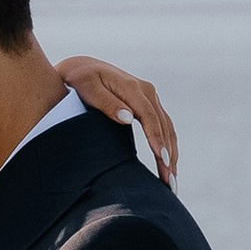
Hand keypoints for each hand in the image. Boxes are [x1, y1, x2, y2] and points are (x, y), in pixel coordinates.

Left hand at [56, 55, 176, 183]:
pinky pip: (163, 126)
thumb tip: (127, 118)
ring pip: (167, 128)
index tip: (161, 160)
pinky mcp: (147, 104)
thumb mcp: (88, 89)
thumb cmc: (79, 79)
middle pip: (163, 126)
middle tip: (169, 182)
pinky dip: (167, 145)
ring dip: (171, 154)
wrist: (80, 67)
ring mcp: (149, 97)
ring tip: (171, 181)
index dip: (157, 140)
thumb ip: (106, 103)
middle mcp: (146, 91)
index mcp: (133, 87)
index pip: (150, 117)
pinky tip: (168, 164)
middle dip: (168, 154)